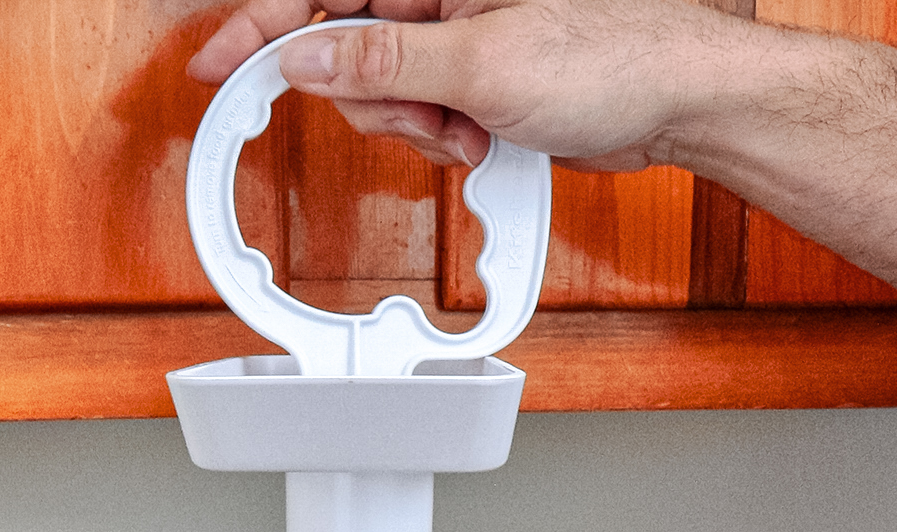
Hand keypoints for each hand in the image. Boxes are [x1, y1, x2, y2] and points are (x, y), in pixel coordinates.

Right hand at [186, 0, 748, 172]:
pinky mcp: (477, 81)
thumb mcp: (483, 64)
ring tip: (471, 128)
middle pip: (346, 50)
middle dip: (374, 99)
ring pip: (383, 93)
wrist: (678, 102)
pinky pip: (423, 115)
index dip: (263, 26)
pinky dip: (443, 140)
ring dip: (416, 128)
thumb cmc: (613, 54)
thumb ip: (384, 62)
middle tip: (425, 116)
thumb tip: (307, 59)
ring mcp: (459, 38)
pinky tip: (484, 139)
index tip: (218, 62)